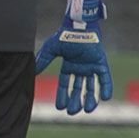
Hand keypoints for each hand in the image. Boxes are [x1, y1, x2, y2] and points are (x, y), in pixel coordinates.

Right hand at [34, 0, 112, 114]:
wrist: (79, 25)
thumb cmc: (65, 35)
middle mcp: (80, 68)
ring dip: (90, 98)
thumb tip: (32, 72)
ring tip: (88, 110)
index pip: (65, 84)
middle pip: (78, 89)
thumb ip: (43, 60)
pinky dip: (106, 88)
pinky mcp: (101, 63)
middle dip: (75, 101)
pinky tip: (104, 98)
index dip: (62, 96)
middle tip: (73, 112)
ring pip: (92, 86)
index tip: (60, 108)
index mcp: (68, 66)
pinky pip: (105, 79)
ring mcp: (91, 66)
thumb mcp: (51, 49)